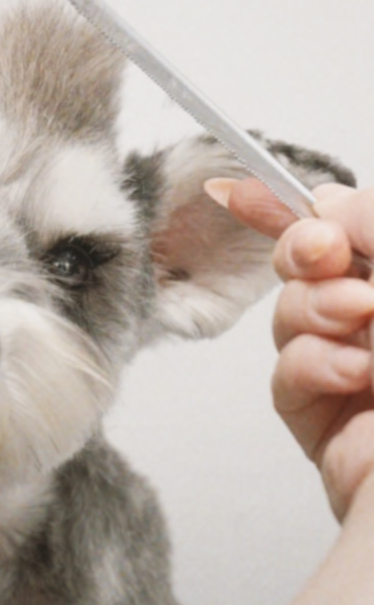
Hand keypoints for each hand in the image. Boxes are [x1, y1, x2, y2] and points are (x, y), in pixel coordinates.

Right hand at [208, 179, 373, 518]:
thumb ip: (373, 222)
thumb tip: (327, 204)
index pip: (349, 228)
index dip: (297, 206)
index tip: (244, 189)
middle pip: (308, 265)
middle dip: (304, 253)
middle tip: (322, 252)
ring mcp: (354, 365)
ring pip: (290, 313)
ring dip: (314, 309)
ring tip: (357, 321)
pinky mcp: (324, 414)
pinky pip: (286, 372)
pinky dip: (311, 365)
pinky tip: (352, 375)